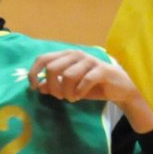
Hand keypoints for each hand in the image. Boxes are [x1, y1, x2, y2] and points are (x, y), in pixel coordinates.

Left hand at [29, 50, 152, 131]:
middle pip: (52, 68)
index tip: (33, 87)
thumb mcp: (69, 87)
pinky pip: (84, 81)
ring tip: (72, 98)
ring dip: (66, 92)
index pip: (43, 59)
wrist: (119, 88)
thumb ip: (54, 85)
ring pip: (67, 76)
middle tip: (60, 97)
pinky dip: (79, 92)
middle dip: (52, 87)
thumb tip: (38, 87)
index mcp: (66, 56)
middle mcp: (76, 55)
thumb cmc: (92, 85)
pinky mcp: (101, 70)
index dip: (34, 72)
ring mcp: (89, 61)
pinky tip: (80, 96)